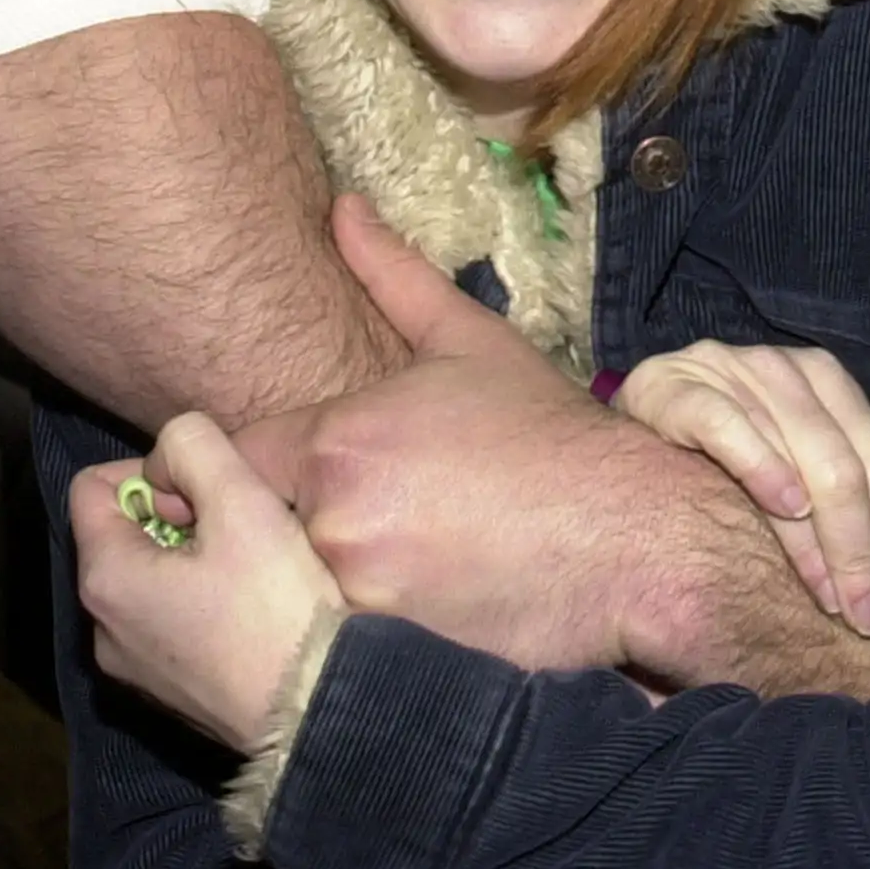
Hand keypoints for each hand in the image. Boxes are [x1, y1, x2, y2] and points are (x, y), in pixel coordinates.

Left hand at [71, 411, 343, 752]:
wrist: (317, 709)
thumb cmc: (277, 604)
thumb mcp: (242, 500)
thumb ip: (193, 446)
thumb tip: (169, 458)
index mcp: (104, 577)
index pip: (91, 486)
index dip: (150, 471)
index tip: (203, 492)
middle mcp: (101, 628)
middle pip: (120, 535)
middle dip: (173, 517)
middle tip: (236, 528)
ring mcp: (132, 669)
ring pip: (147, 580)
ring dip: (188, 560)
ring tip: (249, 569)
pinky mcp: (166, 696)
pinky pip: (166, 624)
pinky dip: (198, 604)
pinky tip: (249, 612)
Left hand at [229, 194, 677, 673]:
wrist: (636, 537)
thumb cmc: (552, 439)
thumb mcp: (471, 344)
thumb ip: (394, 275)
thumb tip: (342, 207)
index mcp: (339, 439)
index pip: (234, 462)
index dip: (258, 471)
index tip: (297, 478)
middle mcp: (333, 522)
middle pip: (259, 535)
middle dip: (290, 528)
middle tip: (352, 529)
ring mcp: (359, 601)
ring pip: (293, 596)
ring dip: (322, 584)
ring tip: (391, 573)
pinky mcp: (391, 661)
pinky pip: (337, 652)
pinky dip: (355, 637)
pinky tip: (410, 613)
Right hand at [614, 342, 869, 636]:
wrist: (630, 429)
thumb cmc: (721, 456)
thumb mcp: (794, 453)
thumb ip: (854, 457)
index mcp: (821, 378)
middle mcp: (780, 367)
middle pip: (843, 463)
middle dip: (857, 549)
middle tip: (859, 615)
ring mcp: (725, 369)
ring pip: (797, 452)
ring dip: (816, 535)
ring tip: (825, 593)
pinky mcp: (673, 384)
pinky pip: (728, 425)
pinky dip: (763, 466)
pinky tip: (784, 507)